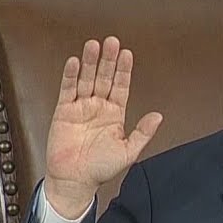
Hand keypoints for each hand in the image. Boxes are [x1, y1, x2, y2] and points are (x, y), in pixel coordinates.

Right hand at [43, 36, 162, 217]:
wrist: (75, 181)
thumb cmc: (100, 169)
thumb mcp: (129, 151)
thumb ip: (143, 133)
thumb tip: (159, 116)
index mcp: (114, 114)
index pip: (120, 86)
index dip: (123, 70)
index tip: (127, 54)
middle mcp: (98, 107)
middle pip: (103, 78)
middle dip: (108, 60)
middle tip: (111, 41)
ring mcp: (80, 107)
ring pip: (86, 79)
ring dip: (90, 62)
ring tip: (94, 45)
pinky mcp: (63, 111)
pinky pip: (67, 90)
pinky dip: (71, 76)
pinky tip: (75, 62)